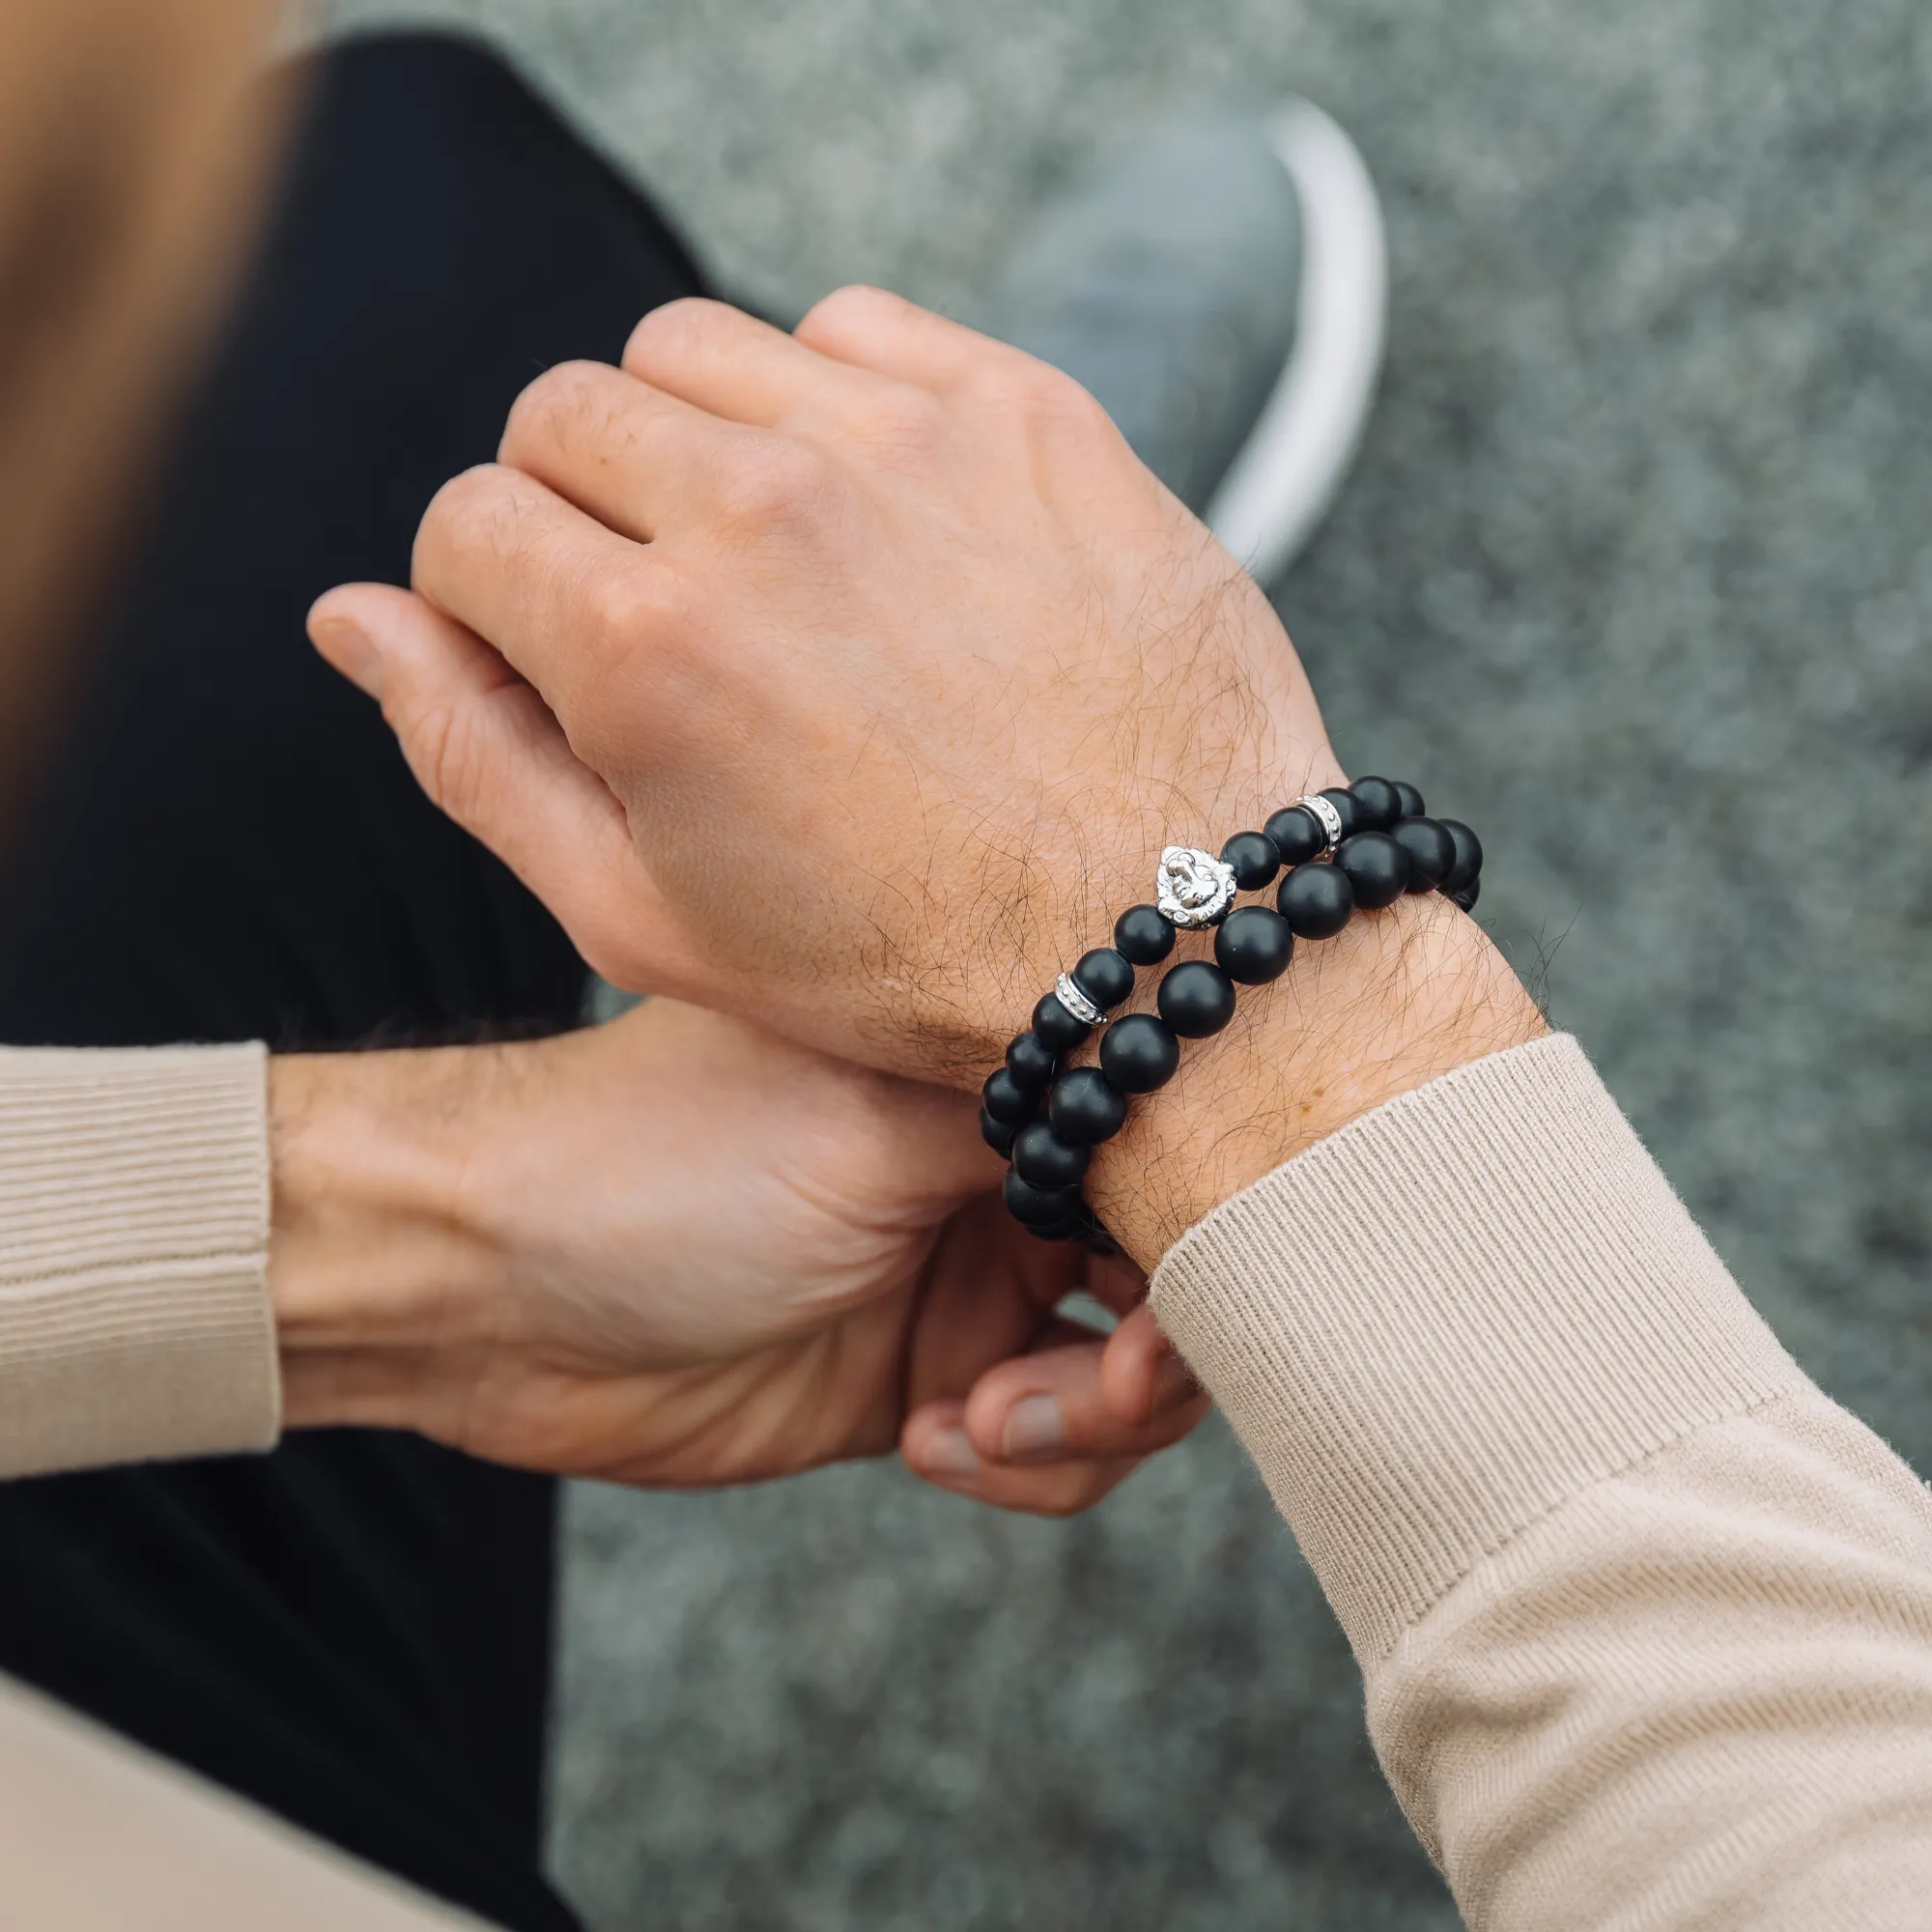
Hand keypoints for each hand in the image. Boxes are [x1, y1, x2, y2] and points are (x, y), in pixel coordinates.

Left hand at [269, 998, 1206, 1513]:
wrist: (488, 1290)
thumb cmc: (654, 1163)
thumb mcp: (866, 1127)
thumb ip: (1038, 1122)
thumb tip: (1188, 1091)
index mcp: (983, 1065)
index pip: (1164, 1131)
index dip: (1210, 1216)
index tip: (1200, 1290)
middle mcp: (991, 1163)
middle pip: (1171, 1261)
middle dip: (1164, 1344)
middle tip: (1105, 1387)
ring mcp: (963, 1275)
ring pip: (1123, 1371)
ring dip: (1083, 1419)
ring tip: (977, 1423)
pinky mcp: (926, 1379)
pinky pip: (1042, 1445)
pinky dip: (1023, 1462)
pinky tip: (934, 1443)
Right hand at [309, 289, 1338, 1081]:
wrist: (1165, 933)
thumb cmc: (903, 961)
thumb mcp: (649, 917)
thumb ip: (473, 756)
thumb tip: (349, 618)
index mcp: (643, 645)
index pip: (468, 524)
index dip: (495, 595)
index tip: (561, 647)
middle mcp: (760, 512)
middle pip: (566, 415)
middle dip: (578, 509)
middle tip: (667, 608)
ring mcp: (901, 442)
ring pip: (699, 349)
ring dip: (695, 439)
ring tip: (769, 558)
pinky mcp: (1022, 411)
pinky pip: (855, 327)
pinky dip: (830, 395)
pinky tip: (872, 505)